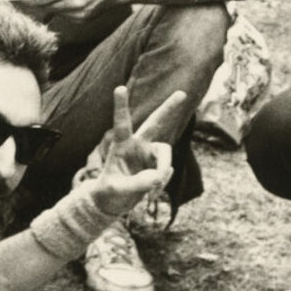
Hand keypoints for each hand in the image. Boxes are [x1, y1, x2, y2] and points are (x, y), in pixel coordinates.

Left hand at [88, 86, 181, 216]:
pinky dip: (161, 185)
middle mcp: (137, 145)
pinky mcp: (157, 166)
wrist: (113, 203)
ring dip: (162, 172)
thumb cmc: (108, 191)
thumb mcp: (116, 189)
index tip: (119, 88)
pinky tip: (150, 194)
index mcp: (121, 144)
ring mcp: (149, 155)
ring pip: (165, 155)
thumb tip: (158, 177)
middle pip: (155, 123)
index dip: (121, 106)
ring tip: (151, 190)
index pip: (122, 123)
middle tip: (182, 93)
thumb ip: (136, 184)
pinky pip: (166, 172)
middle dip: (169, 108)